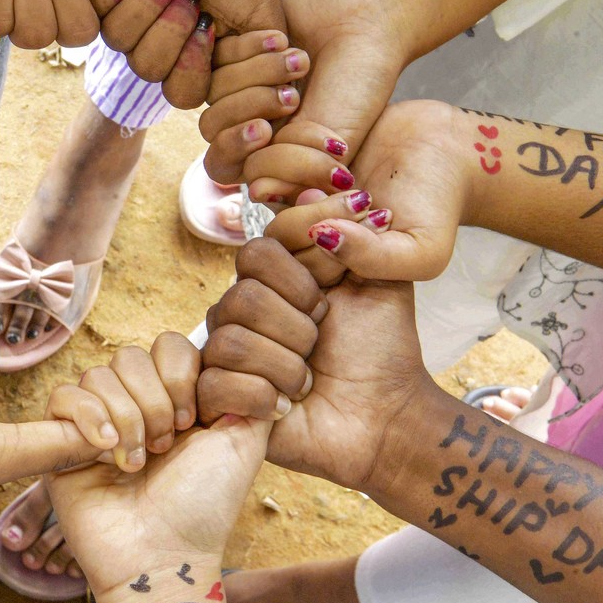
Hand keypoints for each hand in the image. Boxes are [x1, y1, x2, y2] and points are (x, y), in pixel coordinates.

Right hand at [46, 337, 267, 594]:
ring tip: (137, 463)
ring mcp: (97, 420)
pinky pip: (63, 395)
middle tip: (165, 447)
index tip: (195, 421)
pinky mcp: (62, 439)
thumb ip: (251, 394)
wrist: (162, 556)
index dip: (181, 374)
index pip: (168, 345)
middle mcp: (135, 404)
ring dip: (126, 420)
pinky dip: (88, 418)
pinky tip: (104, 452)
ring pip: (99, 375)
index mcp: (175, 398)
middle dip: (154, 402)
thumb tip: (244, 359)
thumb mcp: (243, 446)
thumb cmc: (202, 507)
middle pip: (131, 356)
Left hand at [100, 0, 286, 78]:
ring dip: (148, 1)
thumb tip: (263, 108)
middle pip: (148, 69)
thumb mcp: (262, 18)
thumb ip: (261, 70)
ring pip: (120, 40)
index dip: (193, 67)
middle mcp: (159, 44)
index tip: (211, 27)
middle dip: (171, 28)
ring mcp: (128, 19)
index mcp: (195, 58)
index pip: (184, 95)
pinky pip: (93, 9)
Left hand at [204, 0, 408, 184]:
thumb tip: (255, 194)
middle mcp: (250, 120)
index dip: (235, 149)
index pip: (223, 166)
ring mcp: (239, 85)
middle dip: (249, 107)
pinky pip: (212, 54)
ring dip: (257, 73)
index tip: (265, 130)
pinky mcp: (233, 49)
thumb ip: (297, 170)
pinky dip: (247, 47)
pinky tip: (282, 37)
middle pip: (212, 127)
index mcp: (269, 153)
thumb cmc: (359, 84)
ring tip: (300, 59)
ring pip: (212, 91)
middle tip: (290, 94)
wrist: (367, 23)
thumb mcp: (335, 136)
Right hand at [204, 239, 434, 495]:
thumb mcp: (378, 278)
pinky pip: (218, 383)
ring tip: (307, 382)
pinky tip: (285, 407)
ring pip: (233, 341)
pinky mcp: (217, 399)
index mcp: (272, 278)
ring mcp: (226, 354)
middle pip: (243, 295)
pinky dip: (263, 399)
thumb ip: (351, 230)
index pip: (258, 249)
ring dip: (287, 367)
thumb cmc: (381, 350)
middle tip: (320, 343)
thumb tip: (315, 184)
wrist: (385, 418)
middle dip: (299, 326)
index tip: (336, 293)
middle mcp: (241, 311)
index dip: (303, 272)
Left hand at [261, 102, 473, 285]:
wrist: (443, 147)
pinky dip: (304, 138)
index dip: (325, 241)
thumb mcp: (421, 251)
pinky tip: (338, 142)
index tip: (371, 216)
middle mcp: (304, 235)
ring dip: (304, 166)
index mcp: (329, 269)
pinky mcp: (292, 154)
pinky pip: (271, 145)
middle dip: (317, 207)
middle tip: (360, 190)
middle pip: (274, 230)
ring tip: (345, 163)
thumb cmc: (436, 204)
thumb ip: (372, 259)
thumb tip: (319, 237)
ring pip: (261, 181)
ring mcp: (294, 192)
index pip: (293, 271)